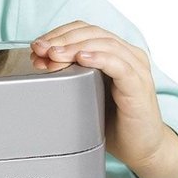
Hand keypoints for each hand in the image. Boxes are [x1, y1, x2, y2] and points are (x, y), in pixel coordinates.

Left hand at [30, 21, 177, 177]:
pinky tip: (82, 58)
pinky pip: (120, 66)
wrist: (141, 148)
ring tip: (54, 54)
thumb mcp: (84, 91)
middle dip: (61, 39)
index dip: (58, 33)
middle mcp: (128, 54)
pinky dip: (99, 58)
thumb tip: (40, 60)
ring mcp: (136, 69)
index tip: (36, 46)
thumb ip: (68, 73)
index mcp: (114, 51)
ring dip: (74, 47)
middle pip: (91, 32)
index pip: (83, 29)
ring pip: (104, 44)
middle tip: (40, 50)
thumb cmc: (111, 119)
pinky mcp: (139, 86)